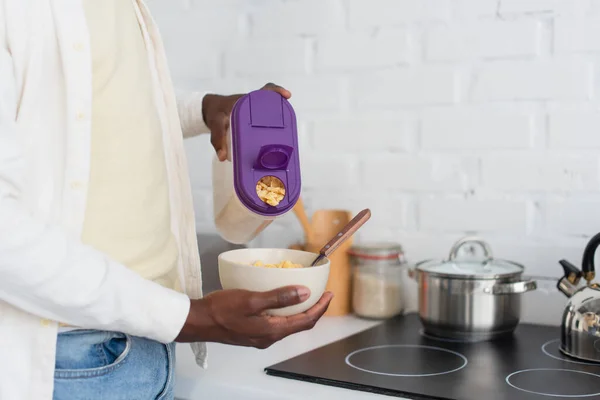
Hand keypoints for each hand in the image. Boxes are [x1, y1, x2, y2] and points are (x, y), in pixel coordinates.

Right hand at [175, 286, 332, 348]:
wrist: (198, 321)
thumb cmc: (222, 309)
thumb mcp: (252, 300)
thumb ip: (279, 297)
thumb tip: (305, 293)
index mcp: (273, 331)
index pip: (306, 321)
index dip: (321, 308)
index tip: (330, 294)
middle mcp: (269, 337)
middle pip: (299, 324)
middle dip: (314, 309)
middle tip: (322, 294)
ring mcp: (261, 336)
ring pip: (288, 324)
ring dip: (299, 310)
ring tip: (306, 294)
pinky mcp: (253, 332)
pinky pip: (276, 323)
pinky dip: (285, 311)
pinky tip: (281, 300)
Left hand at [202, 83, 291, 160]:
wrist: (210, 112)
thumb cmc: (215, 113)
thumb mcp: (215, 123)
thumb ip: (217, 139)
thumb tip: (223, 157)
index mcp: (247, 100)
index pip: (266, 91)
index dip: (277, 92)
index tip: (286, 95)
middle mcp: (254, 105)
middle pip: (274, 105)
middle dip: (283, 113)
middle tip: (288, 124)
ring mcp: (256, 114)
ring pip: (272, 116)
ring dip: (279, 125)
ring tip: (285, 138)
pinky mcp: (255, 122)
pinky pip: (266, 125)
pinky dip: (272, 133)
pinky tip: (275, 145)